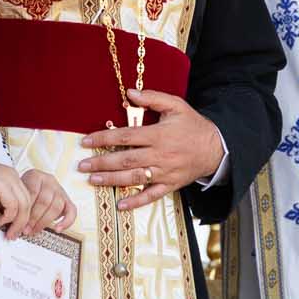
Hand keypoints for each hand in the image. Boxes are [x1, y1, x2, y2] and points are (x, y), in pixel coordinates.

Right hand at [0, 157, 61, 240]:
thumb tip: (6, 220)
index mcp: (10, 176)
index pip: (26, 197)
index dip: (25, 215)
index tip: (20, 229)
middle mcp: (12, 175)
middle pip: (28, 202)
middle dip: (24, 221)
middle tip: (17, 235)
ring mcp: (8, 178)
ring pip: (24, 205)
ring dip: (18, 222)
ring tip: (10, 234)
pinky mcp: (2, 184)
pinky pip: (13, 205)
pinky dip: (9, 217)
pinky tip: (0, 222)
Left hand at [17, 169, 76, 236]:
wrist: (32, 186)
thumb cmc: (23, 191)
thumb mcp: (17, 191)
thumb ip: (17, 202)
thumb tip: (13, 221)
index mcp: (35, 175)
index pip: (32, 193)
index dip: (25, 210)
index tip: (19, 222)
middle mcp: (49, 180)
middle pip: (44, 201)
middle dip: (34, 218)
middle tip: (26, 229)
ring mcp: (60, 189)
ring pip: (56, 206)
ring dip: (44, 222)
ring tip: (35, 230)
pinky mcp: (68, 199)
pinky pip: (72, 211)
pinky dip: (66, 221)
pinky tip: (57, 229)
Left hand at [79, 88, 223, 210]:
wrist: (216, 148)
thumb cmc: (193, 125)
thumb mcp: (176, 105)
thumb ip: (153, 98)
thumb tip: (130, 93)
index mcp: (158, 135)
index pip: (126, 136)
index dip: (104, 138)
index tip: (86, 141)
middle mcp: (160, 155)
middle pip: (126, 159)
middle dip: (102, 163)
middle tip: (82, 165)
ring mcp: (164, 172)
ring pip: (134, 178)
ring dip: (112, 180)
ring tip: (93, 180)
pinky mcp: (170, 184)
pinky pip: (151, 196)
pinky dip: (136, 201)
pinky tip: (121, 204)